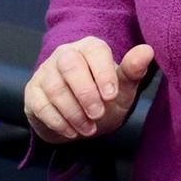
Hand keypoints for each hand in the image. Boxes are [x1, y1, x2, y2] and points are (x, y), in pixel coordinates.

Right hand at [24, 38, 155, 143]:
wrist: (82, 120)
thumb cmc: (105, 99)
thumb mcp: (123, 89)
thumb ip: (133, 71)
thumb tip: (147, 50)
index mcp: (89, 48)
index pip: (94, 50)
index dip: (102, 72)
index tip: (111, 96)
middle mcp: (65, 54)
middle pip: (69, 64)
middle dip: (85, 92)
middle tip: (98, 114)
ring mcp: (45, 72)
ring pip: (54, 87)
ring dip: (73, 112)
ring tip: (89, 130)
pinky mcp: (33, 92)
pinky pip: (40, 104)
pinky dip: (58, 121)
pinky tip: (71, 132)